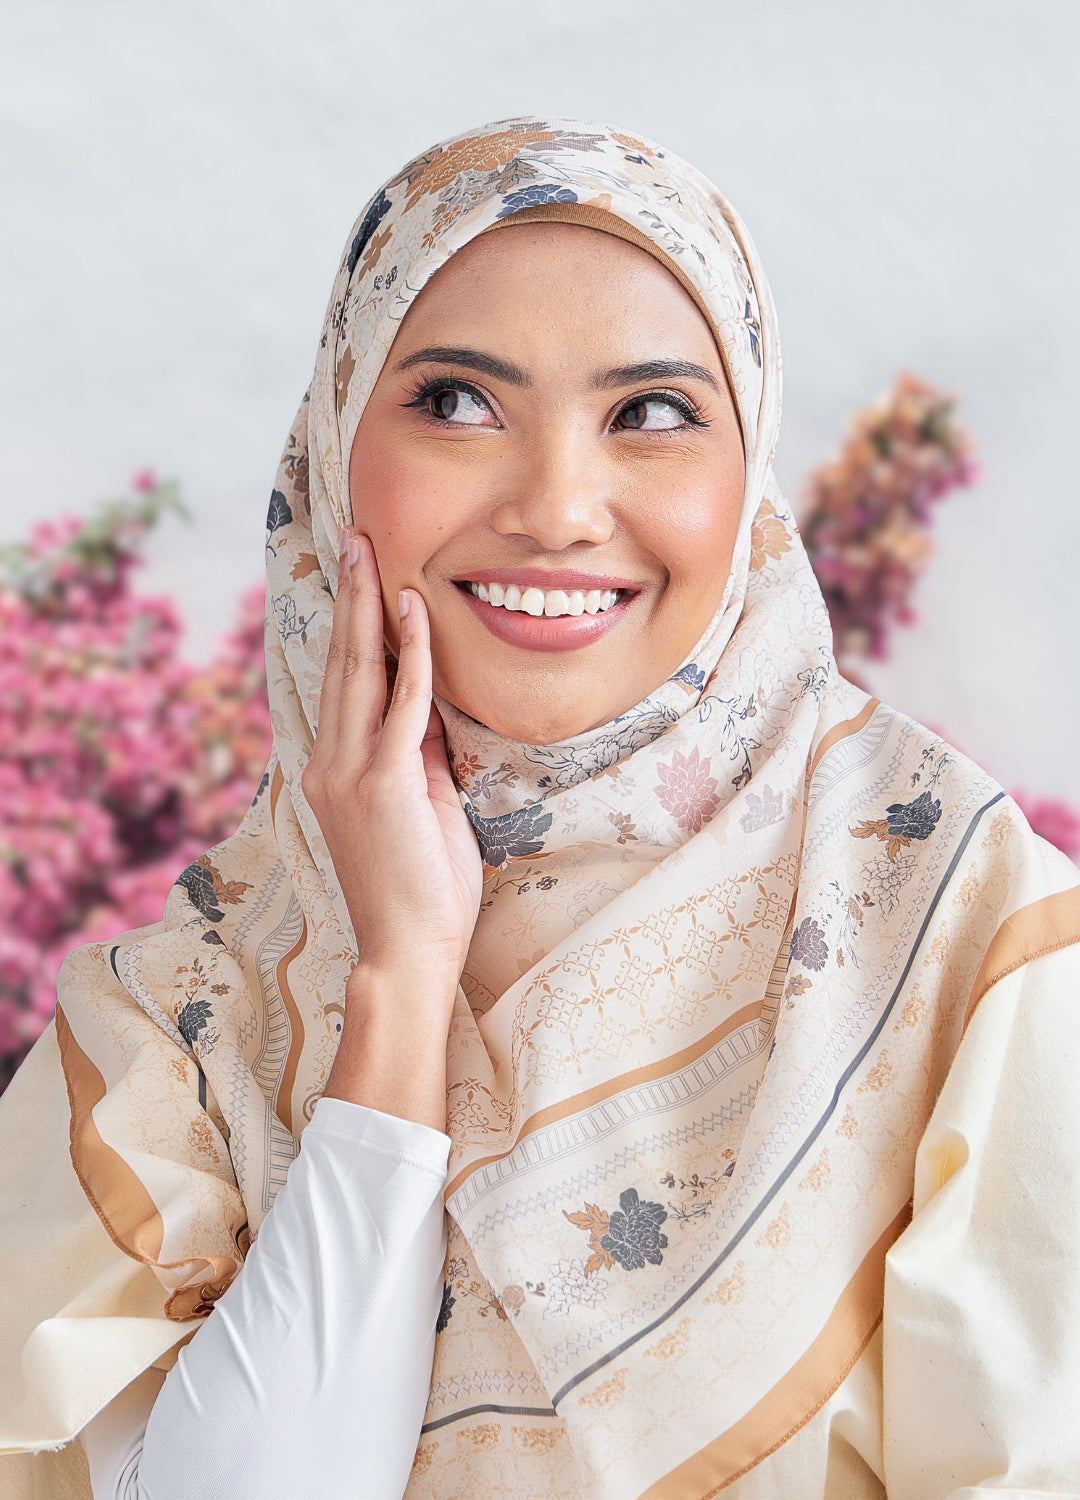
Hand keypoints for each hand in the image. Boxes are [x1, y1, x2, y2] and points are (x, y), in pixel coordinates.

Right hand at [301, 532, 482, 1124]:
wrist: (407, 953)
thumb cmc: (422, 890)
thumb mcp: (423, 807)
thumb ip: (420, 754)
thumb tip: (431, 704)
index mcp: (337, 769)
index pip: (344, 682)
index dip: (349, 625)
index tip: (358, 576)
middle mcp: (331, 761)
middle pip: (341, 662)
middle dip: (349, 595)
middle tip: (353, 537)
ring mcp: (352, 770)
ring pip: (359, 669)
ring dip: (368, 604)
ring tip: (369, 550)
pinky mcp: (384, 781)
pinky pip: (402, 701)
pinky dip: (410, 651)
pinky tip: (412, 607)